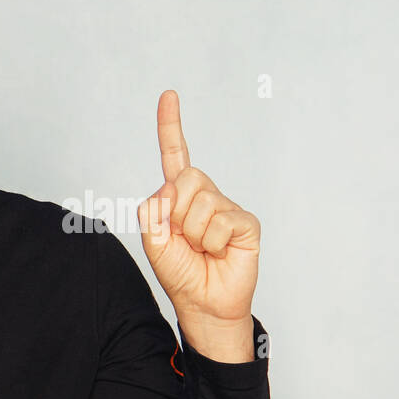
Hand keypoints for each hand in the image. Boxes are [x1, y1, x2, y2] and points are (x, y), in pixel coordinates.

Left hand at [137, 90, 260, 331]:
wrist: (203, 304)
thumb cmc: (180, 273)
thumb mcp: (152, 242)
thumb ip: (152, 210)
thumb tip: (173, 187)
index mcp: (179, 196)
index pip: (175, 155)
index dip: (170, 126)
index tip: (169, 95)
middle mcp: (205, 195)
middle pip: (186, 177)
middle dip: (177, 212)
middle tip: (184, 238)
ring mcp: (227, 207)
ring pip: (202, 202)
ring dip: (193, 233)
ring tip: (201, 249)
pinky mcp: (246, 223)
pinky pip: (222, 221)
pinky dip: (213, 242)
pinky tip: (219, 252)